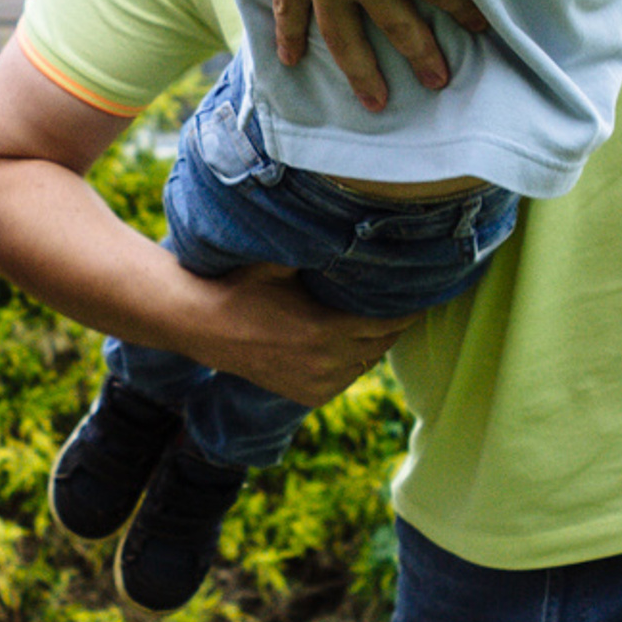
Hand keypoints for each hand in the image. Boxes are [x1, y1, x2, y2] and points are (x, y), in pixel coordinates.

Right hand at [169, 263, 407, 407]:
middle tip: (398, 304)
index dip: (405, 310)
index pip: (386, 323)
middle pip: (381, 345)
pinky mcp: (307, 396)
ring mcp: (317, 384)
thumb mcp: (280, 261)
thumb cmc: (243, 285)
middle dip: (392, 326)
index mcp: (325, 329)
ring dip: (371, 345)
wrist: (203, 325)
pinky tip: (345, 345)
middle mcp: (326, 363)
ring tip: (374, 322)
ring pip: (364, 364)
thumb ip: (315, 249)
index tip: (418, 294)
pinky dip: (350, 364)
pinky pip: (345, 379)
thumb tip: (350, 224)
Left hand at [220, 0, 483, 110]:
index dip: (292, 34)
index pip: (288, 3)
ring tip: (437, 78)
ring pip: (396, 26)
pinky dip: (462, 12)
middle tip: (373, 101)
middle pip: (342, 35)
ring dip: (420, 55)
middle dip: (360, 72)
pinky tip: (478, 25)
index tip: (295, 61)